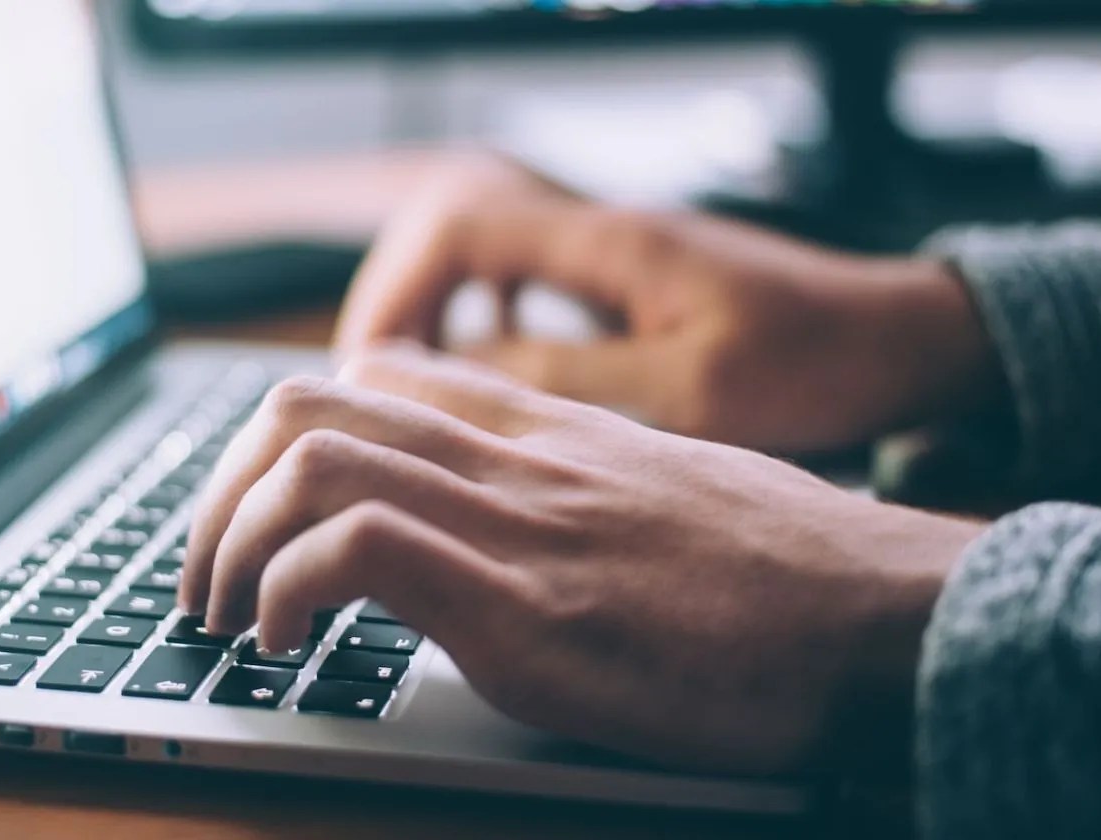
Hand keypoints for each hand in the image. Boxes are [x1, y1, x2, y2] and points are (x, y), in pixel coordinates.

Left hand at [182, 346, 985, 775]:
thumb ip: (580, 487)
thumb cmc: (795, 575)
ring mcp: (520, 525)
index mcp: (551, 432)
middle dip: (220, 491)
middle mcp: (520, 459)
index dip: (285, 438)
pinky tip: (287, 646)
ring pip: (310, 458)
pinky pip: (358, 549)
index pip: (377, 375)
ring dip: (229, 541)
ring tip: (227, 618)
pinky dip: (286, 591)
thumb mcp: (672, 495)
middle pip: (309, 403)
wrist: (892, 618)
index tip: (263, 514)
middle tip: (207, 575)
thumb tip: (519, 526)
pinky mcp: (529, 610)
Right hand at [335, 155, 1001, 452]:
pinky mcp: (633, 284)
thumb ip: (567, 379)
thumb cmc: (818, 363)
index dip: (395, 291)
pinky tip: (492, 377)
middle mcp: (603, 232)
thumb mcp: (689, 391)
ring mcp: (617, 254)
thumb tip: (451, 377)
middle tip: (373, 386)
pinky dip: (489, 323)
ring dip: (439, 313)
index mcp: (610, 243)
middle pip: (453, 230)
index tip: (369, 369)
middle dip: (399, 302)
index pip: (458, 225)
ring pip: (486, 256)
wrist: (904, 341)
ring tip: (413, 389)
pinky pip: (529, 284)